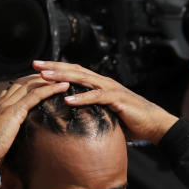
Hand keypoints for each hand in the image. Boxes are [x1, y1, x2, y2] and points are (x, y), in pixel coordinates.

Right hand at [0, 74, 69, 164]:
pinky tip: (63, 86)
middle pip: (24, 82)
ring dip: (49, 80)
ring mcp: (8, 105)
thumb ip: (7, 132)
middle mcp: (3, 102)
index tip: (41, 81)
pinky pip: (36, 95)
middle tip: (56, 75)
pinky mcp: (15, 111)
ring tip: (64, 77)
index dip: (28, 83)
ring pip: (31, 85)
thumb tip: (14, 138)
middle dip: (40, 77)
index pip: (15, 88)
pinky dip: (51, 89)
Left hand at [32, 60, 176, 143]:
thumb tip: (72, 119)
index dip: (55, 69)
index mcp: (98, 84)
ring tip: (45, 77)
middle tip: (35, 64)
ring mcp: (110, 89)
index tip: (37, 68)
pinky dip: (82, 98)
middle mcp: (103, 82)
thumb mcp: (104, 114)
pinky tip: (68, 99)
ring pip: (83, 79)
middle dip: (53, 67)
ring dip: (62, 77)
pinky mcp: (117, 99)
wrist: (153, 124)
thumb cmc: (129, 121)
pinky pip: (97, 97)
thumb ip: (90, 112)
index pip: (73, 72)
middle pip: (74, 70)